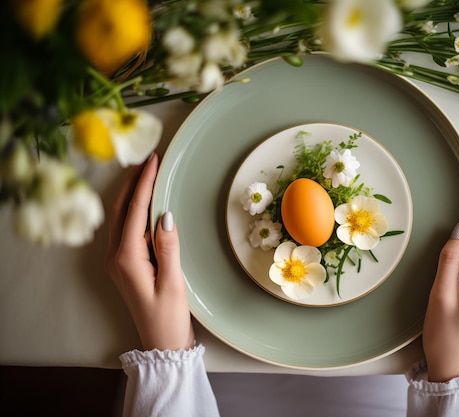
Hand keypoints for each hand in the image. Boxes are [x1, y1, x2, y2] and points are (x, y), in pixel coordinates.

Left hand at [106, 154, 194, 350]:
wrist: (160, 343)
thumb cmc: (168, 317)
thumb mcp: (173, 282)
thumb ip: (168, 247)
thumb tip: (165, 214)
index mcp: (126, 258)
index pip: (135, 211)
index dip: (144, 183)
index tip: (154, 160)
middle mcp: (116, 256)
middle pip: (121, 210)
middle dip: (133, 182)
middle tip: (149, 160)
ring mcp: (118, 261)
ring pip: (121, 218)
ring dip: (132, 194)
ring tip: (147, 174)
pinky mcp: (125, 265)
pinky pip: (126, 229)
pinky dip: (134, 211)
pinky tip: (146, 204)